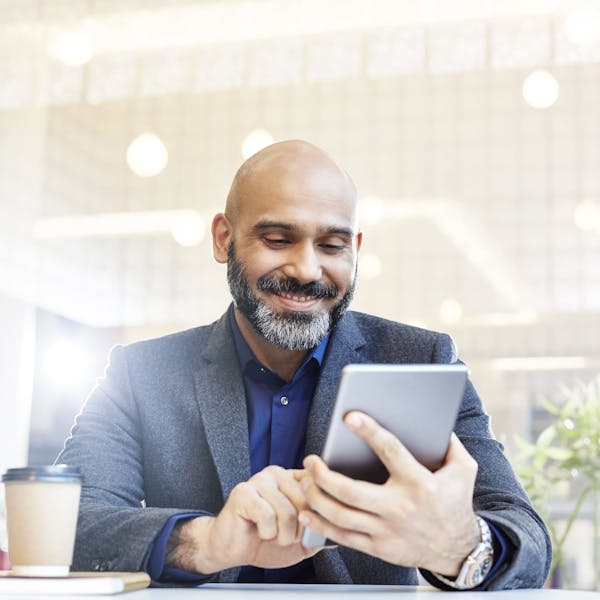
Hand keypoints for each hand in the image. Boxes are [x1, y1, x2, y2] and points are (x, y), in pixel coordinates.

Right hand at [169, 465, 320, 573]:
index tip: (310, 523)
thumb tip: (340, 533)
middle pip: (305, 501)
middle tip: (285, 535)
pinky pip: (268, 516)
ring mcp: (259, 480)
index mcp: (292, 478)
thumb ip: (318, 531)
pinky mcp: (243, 492)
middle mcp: (277, 474)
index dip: (319, 509)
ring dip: (282, 535)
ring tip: (272, 535)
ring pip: (288, 511)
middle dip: (299, 529)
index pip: (317, 484)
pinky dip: (267, 533)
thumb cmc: (264, 540)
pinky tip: (258, 531)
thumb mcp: (299, 539)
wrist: (232, 548)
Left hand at [298, 411, 480, 575]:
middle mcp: (400, 508)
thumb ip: (451, 444)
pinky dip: (321, 525)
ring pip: (341, 515)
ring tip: (305, 480)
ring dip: (317, 497)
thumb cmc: (456, 503)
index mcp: (419, 482)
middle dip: (323, 475)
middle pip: (351, 491)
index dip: (369, 432)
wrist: (458, 550)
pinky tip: (308, 512)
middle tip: (310, 460)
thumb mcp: (463, 470)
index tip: (349, 417)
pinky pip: (343, 537)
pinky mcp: (379, 548)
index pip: (390, 451)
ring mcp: (387, 531)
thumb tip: (436, 420)